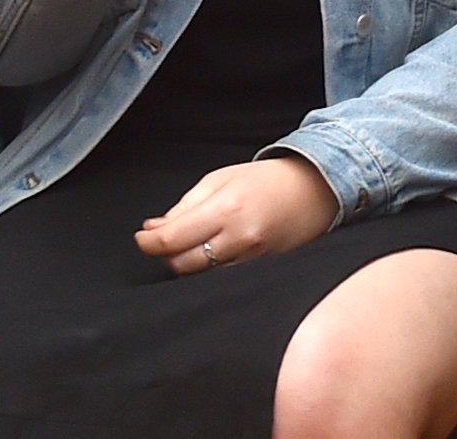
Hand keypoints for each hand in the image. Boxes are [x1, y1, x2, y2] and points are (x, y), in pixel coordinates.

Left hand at [134, 155, 336, 274]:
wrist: (314, 190)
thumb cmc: (265, 180)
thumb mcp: (220, 179)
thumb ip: (184, 206)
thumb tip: (154, 228)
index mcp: (226, 209)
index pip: (172, 239)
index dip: (149, 242)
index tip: (142, 237)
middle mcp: (239, 238)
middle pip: (182, 263)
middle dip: (164, 254)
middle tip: (160, 241)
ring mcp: (251, 258)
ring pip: (200, 274)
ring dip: (184, 262)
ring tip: (184, 245)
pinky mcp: (259, 269)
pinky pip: (221, 277)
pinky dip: (207, 268)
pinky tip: (206, 254)